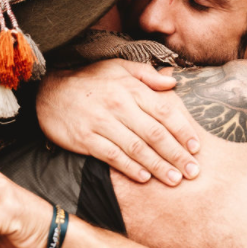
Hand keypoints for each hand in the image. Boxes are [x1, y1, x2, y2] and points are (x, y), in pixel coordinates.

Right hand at [36, 60, 200, 185]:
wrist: (50, 91)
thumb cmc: (90, 80)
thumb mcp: (118, 68)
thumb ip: (147, 75)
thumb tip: (172, 81)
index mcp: (130, 88)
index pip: (164, 111)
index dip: (183, 131)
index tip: (196, 147)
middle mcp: (118, 105)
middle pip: (155, 134)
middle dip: (177, 155)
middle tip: (193, 171)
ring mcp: (102, 123)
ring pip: (137, 148)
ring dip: (158, 166)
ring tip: (175, 179)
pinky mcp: (86, 139)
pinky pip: (113, 157)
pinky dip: (131, 169)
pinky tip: (145, 178)